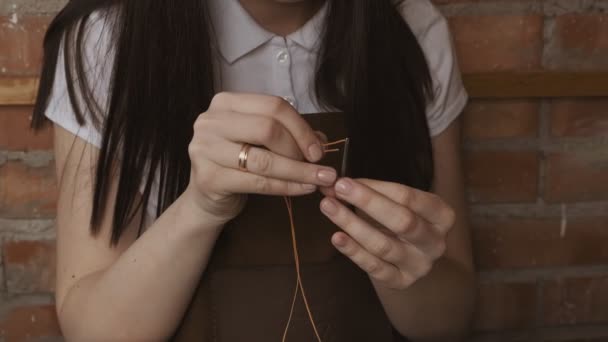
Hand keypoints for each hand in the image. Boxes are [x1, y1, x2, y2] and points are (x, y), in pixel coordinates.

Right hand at [186, 92, 336, 224]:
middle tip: (317, 165)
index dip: (301, 127)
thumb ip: (288, 136)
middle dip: (298, 149)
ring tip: (319, 179)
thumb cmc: (235, 164)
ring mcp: (206, 149)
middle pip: (268, 128)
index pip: (273, 106)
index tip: (319, 149)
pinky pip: (258, 182)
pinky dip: (286, 187)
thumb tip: (321, 142)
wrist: (206, 198)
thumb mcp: (260, 143)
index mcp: (226, 103)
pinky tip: (302, 189)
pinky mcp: (209, 178)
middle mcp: (211, 121)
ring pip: (264, 159)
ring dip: (297, 171)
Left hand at [319, 178, 455, 289]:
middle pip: (401, 221)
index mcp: (442, 215)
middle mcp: (436, 242)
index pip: (408, 197)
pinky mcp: (402, 282)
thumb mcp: (397, 202)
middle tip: (338, 188)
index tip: (345, 180)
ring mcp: (420, 265)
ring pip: (383, 245)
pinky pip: (375, 268)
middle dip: (367, 202)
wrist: (413, 255)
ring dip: (352, 224)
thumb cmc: (402, 219)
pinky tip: (336, 237)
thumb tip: (337, 184)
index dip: (375, 188)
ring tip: (329, 207)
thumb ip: (373, 191)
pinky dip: (354, 252)